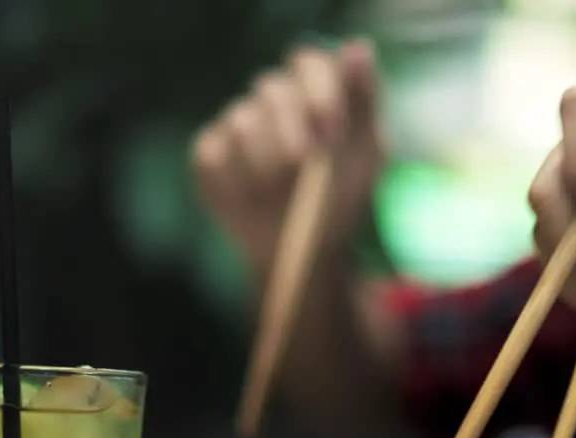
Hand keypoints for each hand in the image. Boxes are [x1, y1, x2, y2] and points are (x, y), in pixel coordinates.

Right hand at [192, 40, 383, 280]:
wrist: (307, 252)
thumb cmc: (342, 199)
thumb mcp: (365, 154)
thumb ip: (362, 100)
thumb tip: (358, 47)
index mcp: (312, 92)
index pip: (309, 64)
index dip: (318, 89)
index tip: (331, 126)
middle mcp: (272, 102)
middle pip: (272, 89)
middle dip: (292, 125)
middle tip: (304, 161)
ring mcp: (237, 124)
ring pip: (242, 120)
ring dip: (268, 161)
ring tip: (286, 196)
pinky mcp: (210, 152)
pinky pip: (217, 154)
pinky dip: (240, 181)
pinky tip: (255, 202)